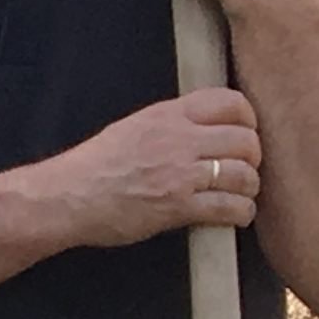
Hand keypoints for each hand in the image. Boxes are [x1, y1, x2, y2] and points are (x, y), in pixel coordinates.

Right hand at [31, 90, 261, 249]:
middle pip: (245, 140)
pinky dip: (240, 212)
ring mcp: (180, 174)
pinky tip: (235, 215)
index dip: (248, 119)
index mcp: (167, 115)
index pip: (230, 103)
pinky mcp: (178, 206)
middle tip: (244, 170)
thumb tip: (200, 129)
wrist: (66, 197)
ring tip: (241, 195)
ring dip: (249, 187)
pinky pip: (229, 207)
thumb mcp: (132, 128)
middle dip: (252, 158)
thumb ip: (169, 125)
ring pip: (243, 174)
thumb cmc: (93, 166)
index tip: (244, 133)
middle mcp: (179, 139)